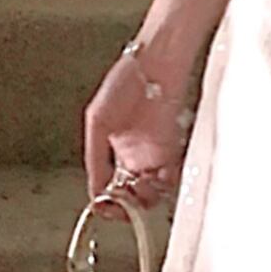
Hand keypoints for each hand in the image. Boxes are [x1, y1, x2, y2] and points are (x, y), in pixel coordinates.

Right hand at [82, 42, 195, 204]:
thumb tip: (97, 189)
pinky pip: (170, 178)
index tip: (105, 207)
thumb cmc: (124, 82)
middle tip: (125, 204)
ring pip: (150, 191)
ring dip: (145, 198)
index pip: (107, 187)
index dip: (106, 202)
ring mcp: (154, 153)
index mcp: (113, 149)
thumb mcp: (97, 122)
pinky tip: (155, 182)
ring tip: (139, 189)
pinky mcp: (173, 148)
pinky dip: (163, 187)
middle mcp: (134, 155)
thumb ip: (97, 158)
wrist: (156, 64)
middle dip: (127, 205)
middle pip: (130, 195)